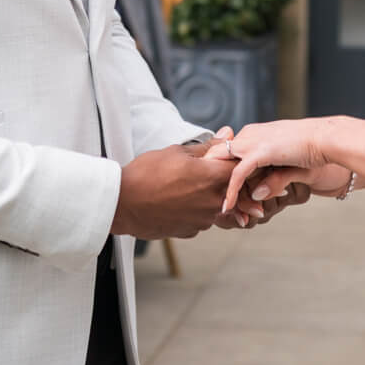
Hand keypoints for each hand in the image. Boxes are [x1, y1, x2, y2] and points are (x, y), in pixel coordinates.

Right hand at [112, 141, 238, 238]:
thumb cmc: (147, 173)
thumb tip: (228, 133)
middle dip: (222, 180)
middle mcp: (213, 202)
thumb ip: (208, 146)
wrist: (122, 203)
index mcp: (213, 178)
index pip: (241, 168)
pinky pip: (201, 219)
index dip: (235, 161)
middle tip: (201, 173)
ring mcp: (203, 220)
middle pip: (232, 190)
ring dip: (208, 196)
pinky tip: (176, 202)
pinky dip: (195, 210)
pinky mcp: (191, 231)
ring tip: (183, 187)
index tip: (225, 158)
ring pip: (217, 206)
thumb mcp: (177, 152)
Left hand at [219, 118, 335, 213]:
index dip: (222, 174)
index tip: (220, 193)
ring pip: (225, 167)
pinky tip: (228, 206)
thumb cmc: (315, 152)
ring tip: (222, 211)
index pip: (228, 154)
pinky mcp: (260, 152)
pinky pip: (237, 174)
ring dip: (223, 190)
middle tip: (216, 206)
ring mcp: (253, 142)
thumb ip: (271, 177)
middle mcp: (250, 134)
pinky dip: (231, 191)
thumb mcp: (287, 166)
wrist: (331, 141)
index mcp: (254, 134)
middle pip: (221, 160)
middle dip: (216, 183)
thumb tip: (257, 194)